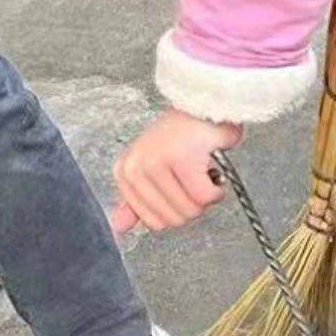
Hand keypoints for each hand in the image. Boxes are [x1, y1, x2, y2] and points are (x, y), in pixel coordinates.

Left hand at [108, 107, 242, 234]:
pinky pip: (205, 197)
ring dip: (205, 196)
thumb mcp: (150, 170)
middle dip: (192, 204)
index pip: (153, 222)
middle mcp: (135, 168)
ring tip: (200, 171)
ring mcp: (155, 162)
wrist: (202, 108)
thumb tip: (118, 227)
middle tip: (192, 178)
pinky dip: (216, 189)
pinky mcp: (180, 158)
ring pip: (190, 210)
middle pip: (174, 220)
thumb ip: (136, 202)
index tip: (179, 188)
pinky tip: (210, 169)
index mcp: (125, 174)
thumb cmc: (181, 139)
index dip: (175, 210)